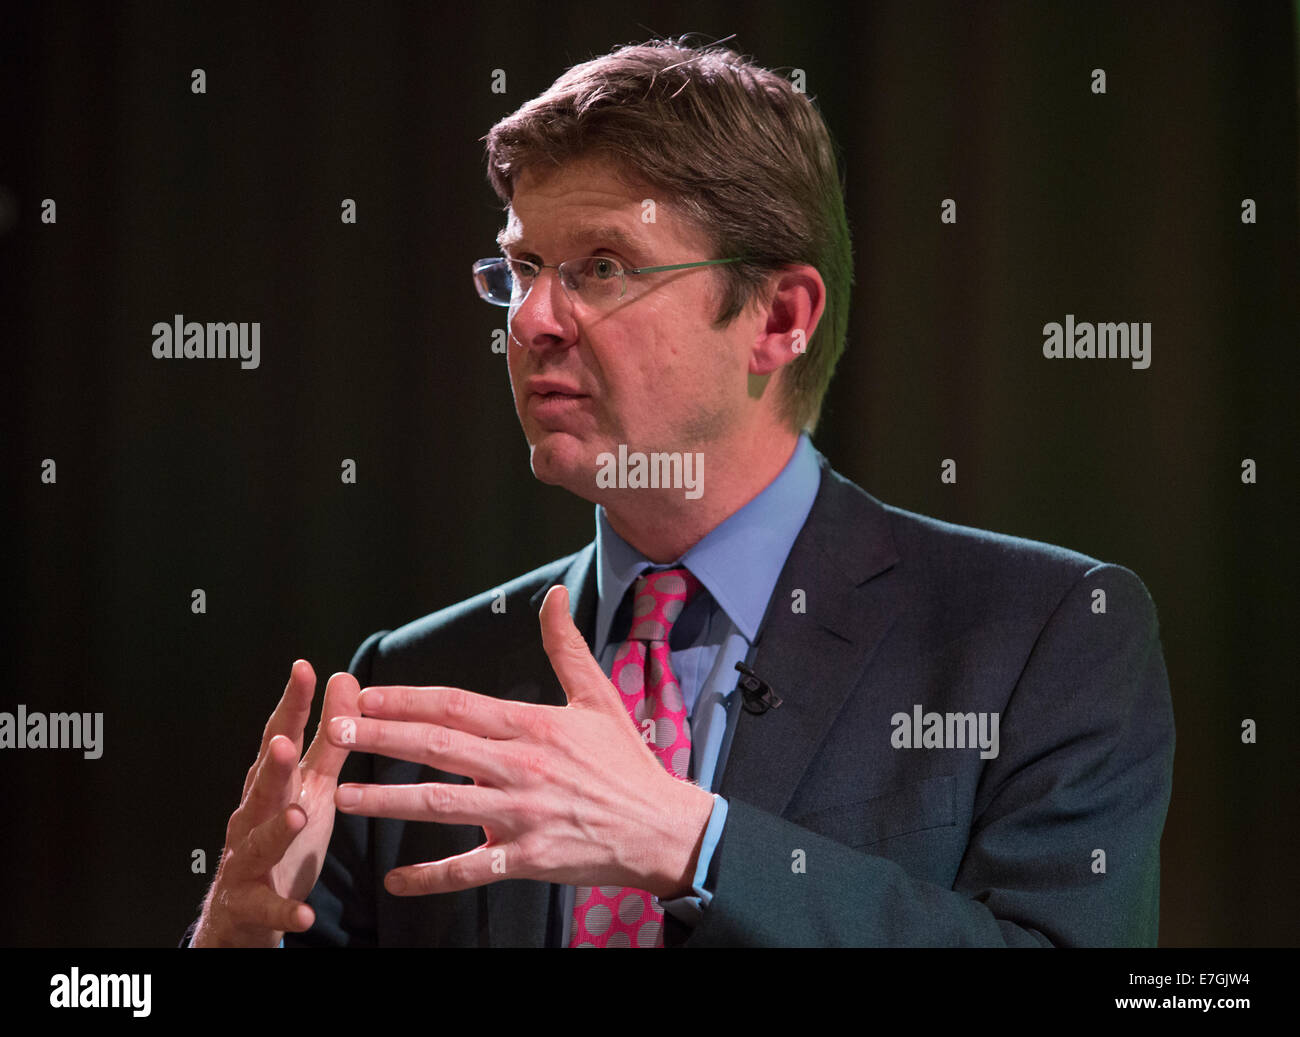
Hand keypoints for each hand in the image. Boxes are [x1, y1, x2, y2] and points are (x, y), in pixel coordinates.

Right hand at [191, 661, 359, 946]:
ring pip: (257, 842)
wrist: (245, 911)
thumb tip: (342, 679)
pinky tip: (302, 914)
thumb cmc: (284, 837)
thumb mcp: (313, 786)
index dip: (291, 705)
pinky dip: (283, 910)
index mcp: (272, 785)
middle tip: (286, 741)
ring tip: (296, 816)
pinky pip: (267, 907)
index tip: (304, 669)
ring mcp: (246, 859)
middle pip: (262, 786)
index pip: (280, 737)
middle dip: (273, 765)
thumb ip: (329, 739)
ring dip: (275, 829)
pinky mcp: (250, 903)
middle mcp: (252, 817)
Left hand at [328, 585, 714, 898]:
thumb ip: (567, 648)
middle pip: (439, 747)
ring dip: (389, 801)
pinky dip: (431, 877)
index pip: (457, 706)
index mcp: (532, 726)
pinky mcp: (528, 858)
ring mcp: (522, 815)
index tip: (365, 693)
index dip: (407, 698)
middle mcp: (521, 767)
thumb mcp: (598, 698)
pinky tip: (395, 880)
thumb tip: (554, 598)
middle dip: (383, 737)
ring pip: (443, 805)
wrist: (662, 828)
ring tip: (344, 796)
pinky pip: (470, 869)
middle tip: (338, 730)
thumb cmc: (626, 764)